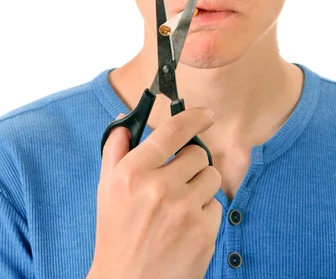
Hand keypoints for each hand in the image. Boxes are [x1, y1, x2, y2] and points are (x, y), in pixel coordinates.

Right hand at [89, 107, 221, 278]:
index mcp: (133, 172)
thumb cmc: (117, 233)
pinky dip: (204, 213)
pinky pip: (216, 205)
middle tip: (177, 179)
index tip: (206, 114)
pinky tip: (185, 227)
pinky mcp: (204, 232)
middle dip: (191, 162)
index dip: (195, 116)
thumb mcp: (107, 188)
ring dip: (200, 186)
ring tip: (180, 206)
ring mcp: (184, 211)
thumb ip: (116, 150)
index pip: (173, 130)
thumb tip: (125, 119)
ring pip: (211, 176)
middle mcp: (159, 188)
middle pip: (198, 153)